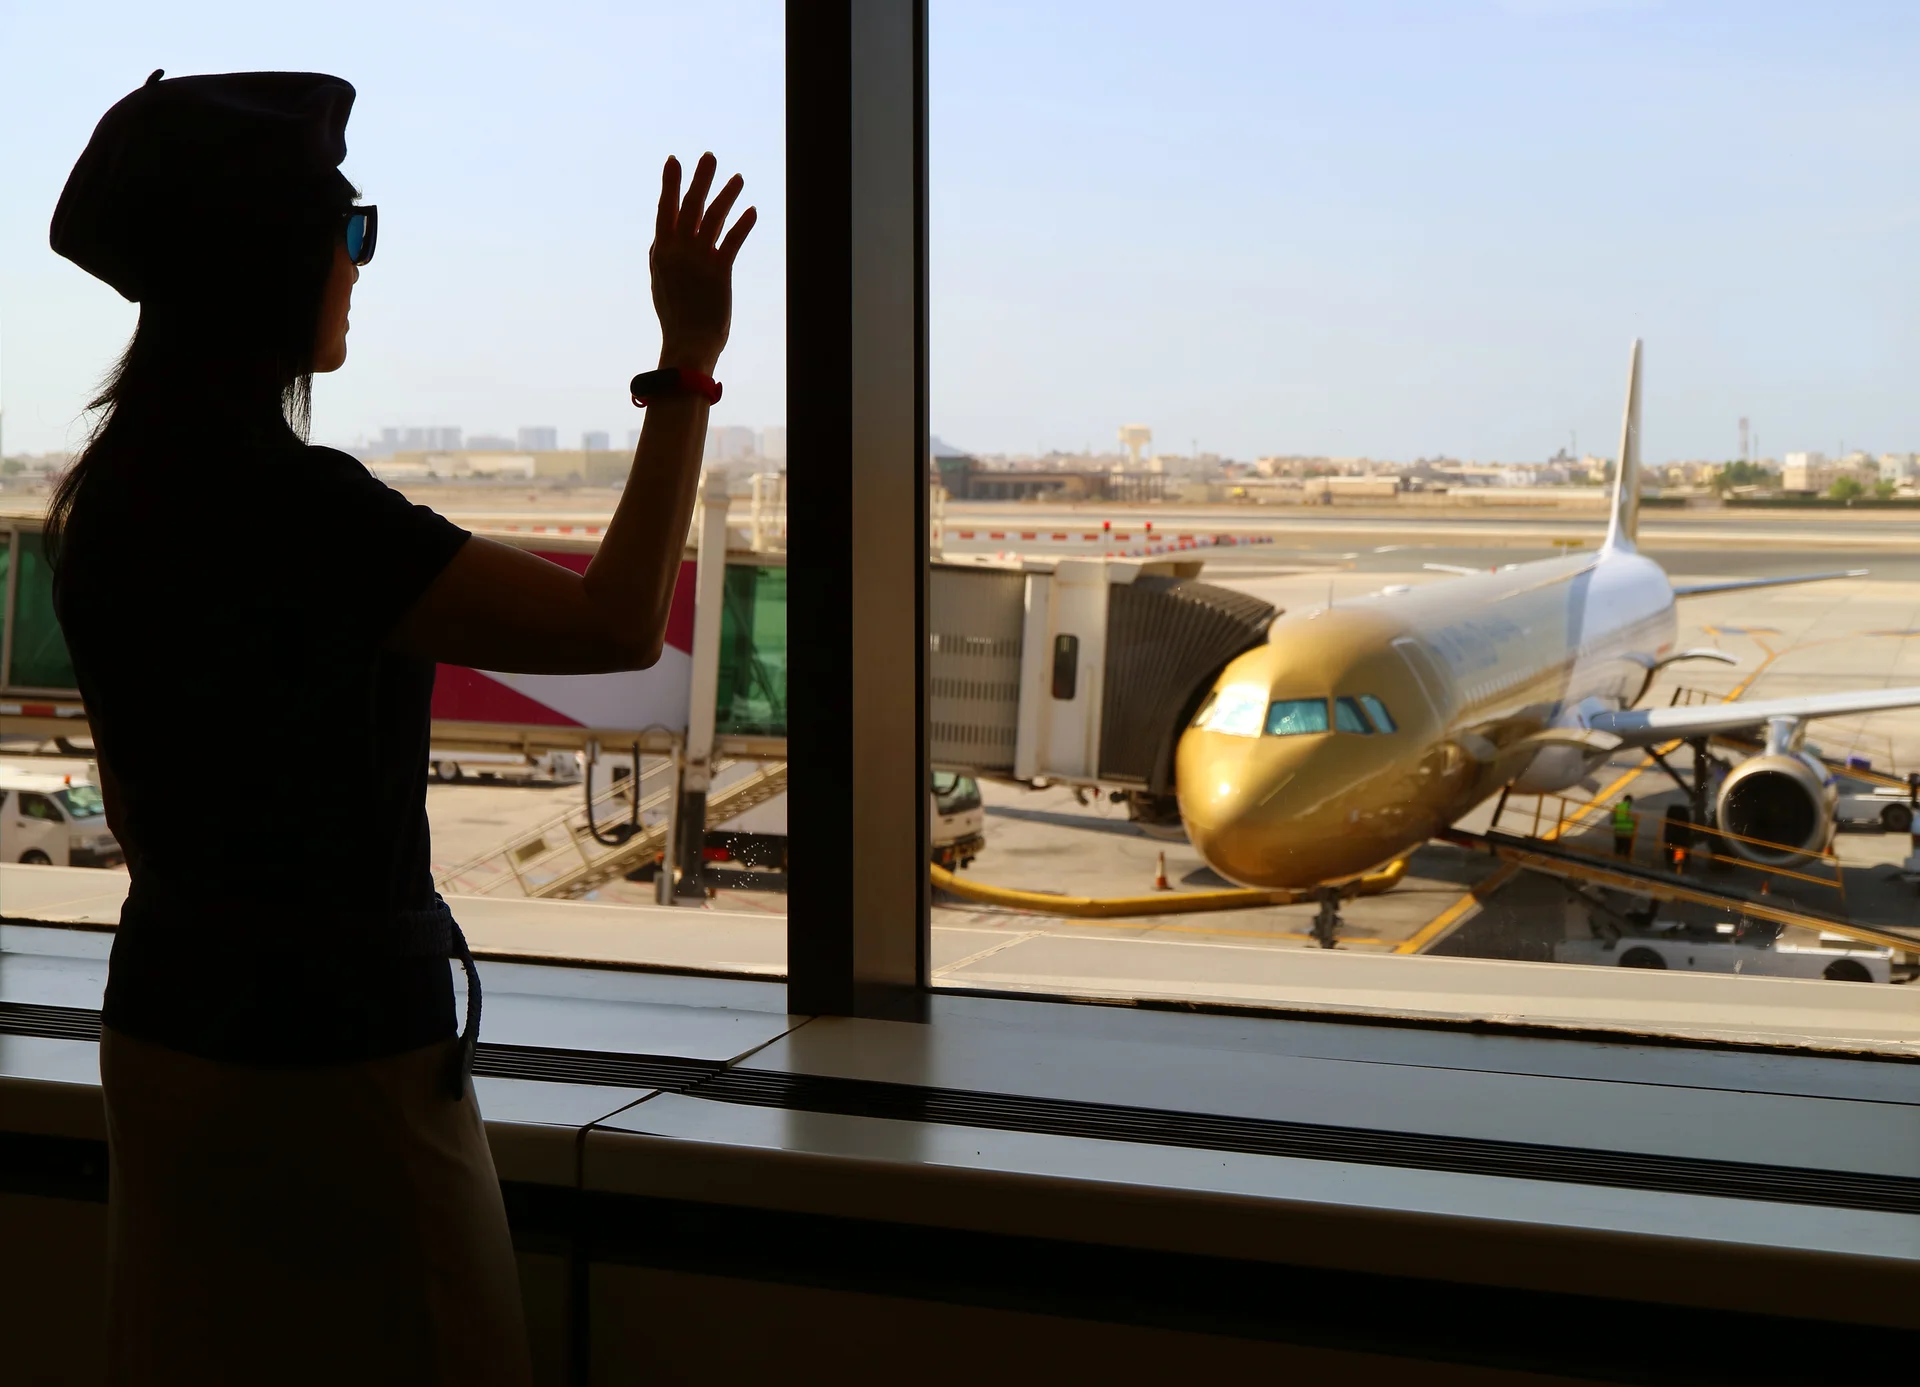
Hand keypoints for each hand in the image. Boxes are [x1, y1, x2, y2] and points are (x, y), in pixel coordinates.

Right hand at [651, 152, 755, 373]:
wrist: (688, 344)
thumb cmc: (677, 318)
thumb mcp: (661, 284)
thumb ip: (661, 258)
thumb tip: (661, 239)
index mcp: (661, 252)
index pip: (666, 211)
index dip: (671, 185)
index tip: (674, 162)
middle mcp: (677, 251)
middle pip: (690, 206)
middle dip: (700, 179)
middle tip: (710, 156)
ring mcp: (697, 260)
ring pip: (713, 218)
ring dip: (727, 195)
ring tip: (739, 178)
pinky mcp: (719, 271)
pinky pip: (732, 240)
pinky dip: (743, 224)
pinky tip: (752, 211)